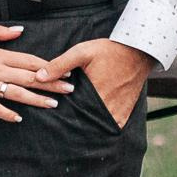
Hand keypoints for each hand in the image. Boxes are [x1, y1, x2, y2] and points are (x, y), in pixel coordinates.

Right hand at [0, 24, 74, 122]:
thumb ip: (1, 33)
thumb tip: (21, 30)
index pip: (30, 61)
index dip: (49, 66)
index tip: (64, 71)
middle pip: (29, 78)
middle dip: (52, 84)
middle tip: (69, 89)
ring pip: (17, 94)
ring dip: (37, 99)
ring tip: (54, 104)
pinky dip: (7, 114)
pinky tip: (19, 118)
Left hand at [42, 38, 156, 128]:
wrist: (138, 52)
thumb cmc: (108, 51)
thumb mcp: (81, 52)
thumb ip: (59, 65)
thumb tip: (38, 77)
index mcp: (93, 95)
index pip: (71, 112)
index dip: (60, 114)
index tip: (50, 114)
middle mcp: (106, 109)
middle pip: (83, 121)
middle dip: (72, 122)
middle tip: (59, 123)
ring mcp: (117, 113)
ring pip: (96, 125)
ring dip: (86, 124)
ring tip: (74, 123)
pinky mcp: (124, 113)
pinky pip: (109, 125)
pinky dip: (100, 124)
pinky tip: (90, 120)